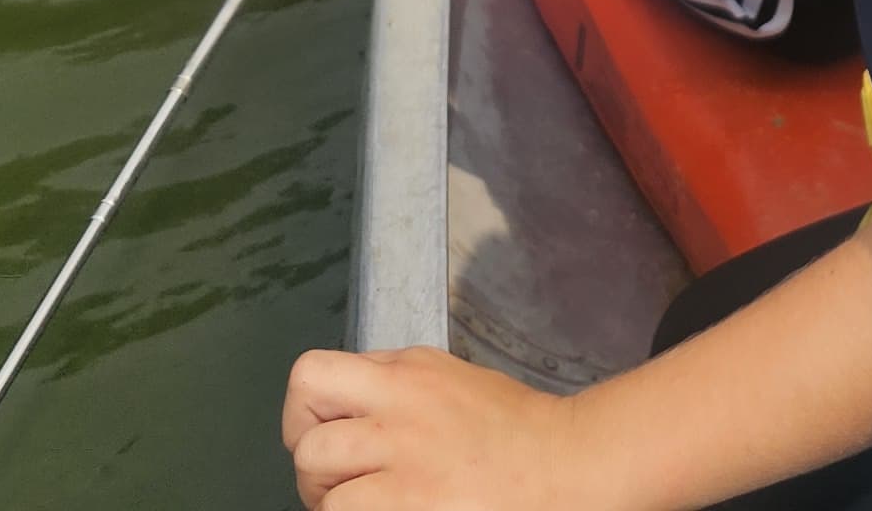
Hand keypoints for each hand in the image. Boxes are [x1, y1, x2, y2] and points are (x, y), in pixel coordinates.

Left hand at [285, 347, 587, 510]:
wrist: (567, 464)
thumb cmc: (517, 431)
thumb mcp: (450, 378)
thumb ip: (397, 382)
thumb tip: (347, 404)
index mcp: (406, 372)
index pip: (311, 377)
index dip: (304, 415)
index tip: (325, 437)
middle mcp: (397, 410)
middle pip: (304, 441)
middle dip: (312, 470)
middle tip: (340, 486)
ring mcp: (403, 463)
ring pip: (320, 487)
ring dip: (335, 502)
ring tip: (367, 504)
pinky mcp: (407, 506)